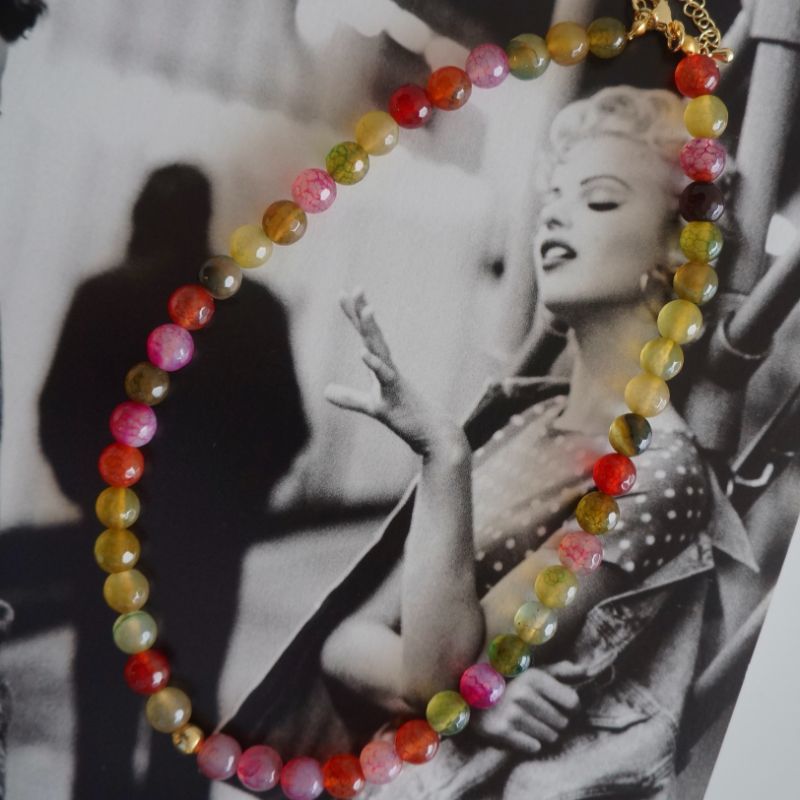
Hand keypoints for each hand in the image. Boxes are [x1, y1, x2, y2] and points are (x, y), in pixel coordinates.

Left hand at [324, 288, 461, 456]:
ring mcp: (394, 379)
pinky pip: (386, 377)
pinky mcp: (397, 396)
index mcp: (381, 366)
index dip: (354, 315)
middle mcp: (389, 367)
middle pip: (373, 335)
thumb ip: (349, 398)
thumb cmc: (405, 416)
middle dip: (364, 312)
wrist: (432, 433)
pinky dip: (374, 365)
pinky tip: (363, 353)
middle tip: (356, 288)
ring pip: (381, 350)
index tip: (343, 293)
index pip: (365, 336)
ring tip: (366, 310)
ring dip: (373, 330)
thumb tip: (325, 391)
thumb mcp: (371, 407)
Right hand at [470, 665, 580, 754]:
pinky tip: (519, 731)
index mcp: (535, 677)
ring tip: (529, 722)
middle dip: (555, 721)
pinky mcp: (502, 731)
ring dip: (543, 733)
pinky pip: (533, 747)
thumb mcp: (535, 673)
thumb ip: (562, 672)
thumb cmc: (513, 685)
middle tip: (539, 714)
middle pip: (563, 722)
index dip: (570, 707)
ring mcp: (512, 713)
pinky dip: (530, 743)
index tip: (561, 705)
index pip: (573, 702)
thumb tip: (587, 671)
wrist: (475, 699)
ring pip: (550, 737)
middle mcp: (524, 693)